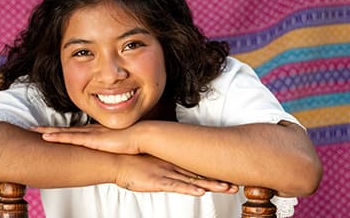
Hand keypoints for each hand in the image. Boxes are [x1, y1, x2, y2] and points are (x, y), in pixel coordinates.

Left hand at [34, 124, 139, 154]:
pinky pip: (69, 138)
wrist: (142, 136)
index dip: (60, 131)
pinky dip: (56, 137)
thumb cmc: (134, 142)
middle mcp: (90, 132)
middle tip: (32, 129)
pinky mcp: (91, 140)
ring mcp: (89, 134)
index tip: (48, 132)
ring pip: (63, 132)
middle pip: (64, 130)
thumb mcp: (120, 146)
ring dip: (47, 131)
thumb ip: (115, 148)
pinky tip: (45, 136)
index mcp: (96, 133)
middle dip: (48, 129)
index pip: (74, 132)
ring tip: (32, 131)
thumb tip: (114, 154)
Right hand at [116, 154, 238, 195]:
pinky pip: (176, 186)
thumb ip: (158, 164)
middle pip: (200, 174)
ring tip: (227, 188)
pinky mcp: (157, 181)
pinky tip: (201, 191)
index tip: (228, 175)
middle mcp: (172, 166)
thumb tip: (164, 166)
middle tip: (236, 184)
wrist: (113, 159)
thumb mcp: (148, 161)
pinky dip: (189, 189)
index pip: (195, 168)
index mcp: (171, 161)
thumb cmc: (128, 160)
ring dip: (211, 185)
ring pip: (193, 181)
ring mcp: (166, 173)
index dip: (212, 172)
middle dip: (218, 180)